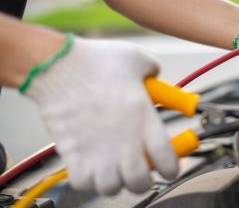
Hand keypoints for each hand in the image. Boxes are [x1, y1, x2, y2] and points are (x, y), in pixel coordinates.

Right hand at [24, 37, 177, 194]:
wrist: (58, 66)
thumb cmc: (96, 61)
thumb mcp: (137, 58)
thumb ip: (153, 70)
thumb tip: (155, 75)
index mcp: (145, 121)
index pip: (168, 161)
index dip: (172, 168)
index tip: (170, 166)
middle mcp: (125, 142)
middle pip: (141, 183)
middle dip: (143, 179)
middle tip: (141, 168)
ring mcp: (98, 152)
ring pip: (112, 187)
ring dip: (116, 181)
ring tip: (115, 167)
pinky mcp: (73, 154)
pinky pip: (83, 183)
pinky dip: (89, 180)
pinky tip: (92, 165)